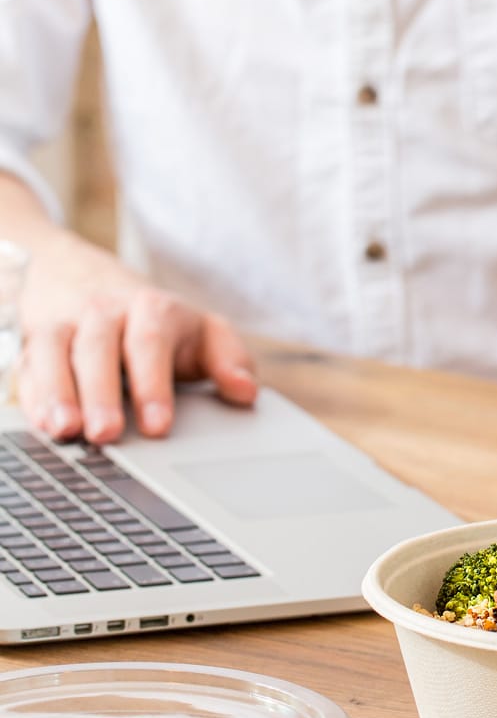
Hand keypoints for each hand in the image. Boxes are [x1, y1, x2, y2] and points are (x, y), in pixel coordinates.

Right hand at [18, 229, 257, 443]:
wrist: (92, 282)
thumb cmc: (160, 324)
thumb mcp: (201, 332)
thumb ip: (229, 359)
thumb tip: (246, 391)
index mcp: (153, 309)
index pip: (152, 342)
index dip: (154, 385)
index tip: (159, 426)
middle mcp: (106, 312)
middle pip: (100, 346)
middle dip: (102, 393)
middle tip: (107, 435)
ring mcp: (67, 324)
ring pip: (56, 350)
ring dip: (59, 392)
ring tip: (66, 431)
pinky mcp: (36, 342)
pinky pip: (29, 364)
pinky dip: (34, 395)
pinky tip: (43, 424)